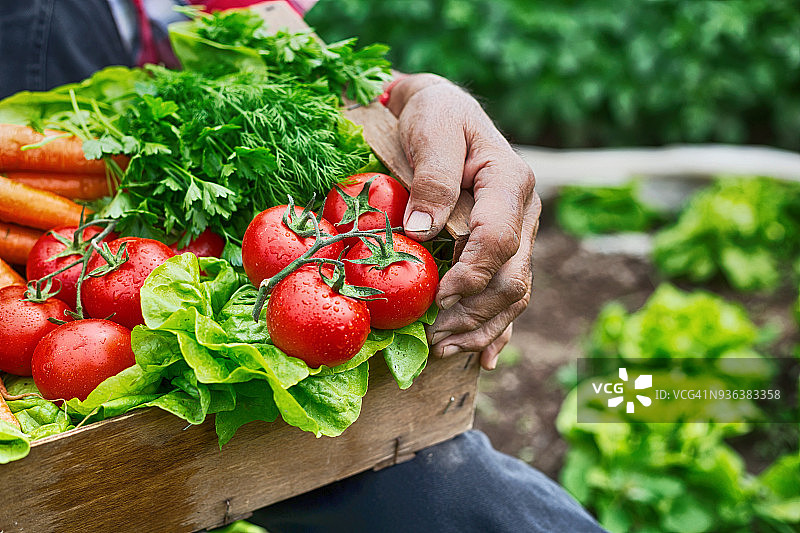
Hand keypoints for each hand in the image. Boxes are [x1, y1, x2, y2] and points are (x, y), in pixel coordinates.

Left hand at [385, 74, 540, 370]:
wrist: (439, 112)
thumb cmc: (433, 115)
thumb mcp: (431, 128)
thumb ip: (432, 175)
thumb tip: (422, 230)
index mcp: (509, 183)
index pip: (499, 240)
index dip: (471, 275)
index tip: (438, 298)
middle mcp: (522, 213)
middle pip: (511, 278)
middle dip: (475, 314)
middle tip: (435, 338)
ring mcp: (516, 234)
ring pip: (513, 294)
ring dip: (482, 328)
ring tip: (445, 350)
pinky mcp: (503, 248)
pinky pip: (507, 293)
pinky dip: (497, 328)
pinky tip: (484, 356)